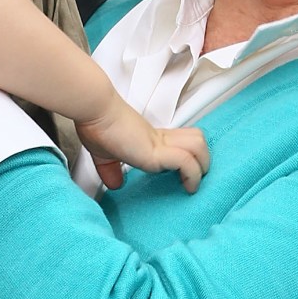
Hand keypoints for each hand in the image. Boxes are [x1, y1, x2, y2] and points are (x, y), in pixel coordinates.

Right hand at [77, 92, 209, 193]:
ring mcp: (160, 144)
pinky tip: (188, 187)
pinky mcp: (157, 151)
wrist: (95, 111)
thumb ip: (110, 169)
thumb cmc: (96, 126)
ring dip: (201, 166)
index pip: (182, 141)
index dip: (189, 155)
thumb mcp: (103, 154)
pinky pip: (187, 162)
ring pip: (199, 147)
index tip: (184, 174)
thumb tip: (114, 183)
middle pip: (197, 139)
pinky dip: (192, 176)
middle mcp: (160, 138)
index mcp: (151, 137)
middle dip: (202, 159)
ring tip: (193, 183)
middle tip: (195, 177)